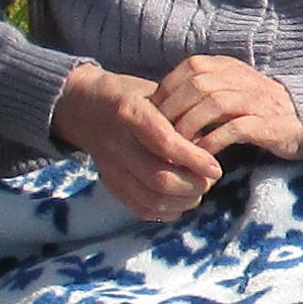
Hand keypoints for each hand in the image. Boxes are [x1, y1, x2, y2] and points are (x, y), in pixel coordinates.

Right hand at [53, 60, 223, 224]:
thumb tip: (217, 136)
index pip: (165, 143)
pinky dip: (166, 211)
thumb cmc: (133, 96)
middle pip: (159, 178)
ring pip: (151, 198)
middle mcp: (117, 143)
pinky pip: (140, 208)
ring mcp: (111, 167)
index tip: (215, 167)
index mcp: (130, 112)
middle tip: (210, 179)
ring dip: (183, 200)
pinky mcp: (110, 184)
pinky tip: (181, 201)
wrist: (85, 107)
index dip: (194, 159)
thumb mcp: (156, 92)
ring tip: (199, 189)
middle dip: (193, 185)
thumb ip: (182, 114)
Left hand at [152, 51, 302, 163]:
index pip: (190, 67)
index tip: (154, 114)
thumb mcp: (229, 91)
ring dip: (190, 126)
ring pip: (213, 104)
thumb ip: (201, 91)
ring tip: (178, 146)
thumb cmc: (258, 110)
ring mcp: (257, 100)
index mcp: (230, 67)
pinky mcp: (268, 124)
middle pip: (197, 85)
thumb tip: (161, 104)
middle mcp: (243, 78)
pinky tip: (201, 154)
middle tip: (159, 135)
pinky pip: (234, 129)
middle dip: (173, 110)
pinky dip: (213, 141)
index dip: (167, 89)